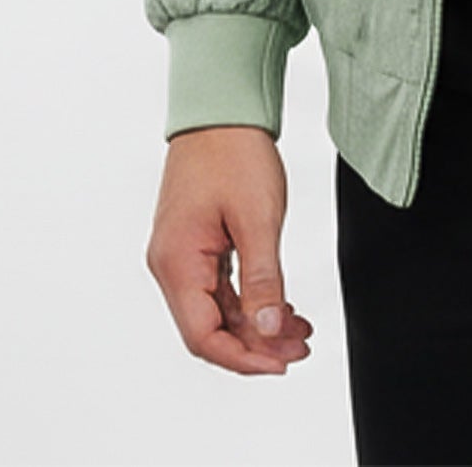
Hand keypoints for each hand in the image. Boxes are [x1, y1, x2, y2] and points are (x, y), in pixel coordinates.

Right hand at [145, 125, 314, 375]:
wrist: (221, 107)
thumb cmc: (234, 152)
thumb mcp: (259, 218)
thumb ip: (263, 280)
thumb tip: (269, 331)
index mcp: (177, 263)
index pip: (203, 336)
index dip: (243, 358)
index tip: (280, 364)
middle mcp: (171, 264)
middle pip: (209, 327)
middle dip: (256, 343)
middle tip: (300, 347)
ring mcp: (181, 254)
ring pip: (217, 309)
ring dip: (257, 323)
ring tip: (299, 330)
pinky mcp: (195, 243)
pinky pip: (219, 287)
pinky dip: (250, 300)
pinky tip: (281, 306)